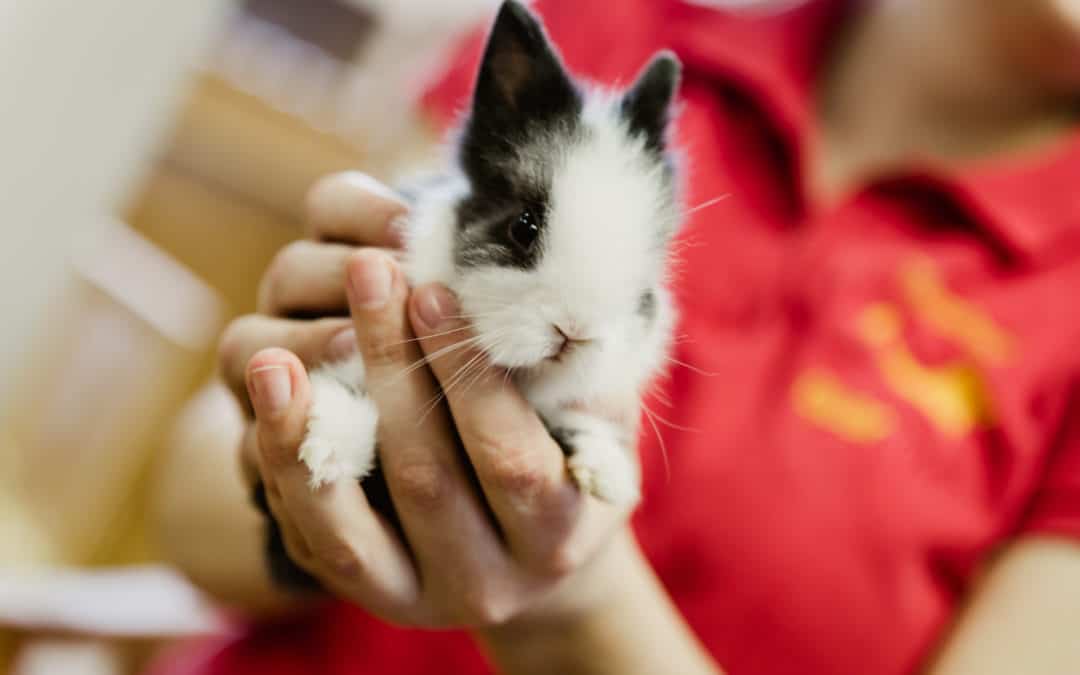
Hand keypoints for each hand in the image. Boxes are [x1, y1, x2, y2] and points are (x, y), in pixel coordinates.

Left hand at [220, 172, 635, 626]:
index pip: (509, 460)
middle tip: (368, 273)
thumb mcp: (599, 415)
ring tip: (273, 359)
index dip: (468, 378)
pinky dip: (282, 466)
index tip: (432, 289)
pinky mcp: (360, 590)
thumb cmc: (572, 453)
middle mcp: (486, 583)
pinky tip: (270, 397)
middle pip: (424, 480)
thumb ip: (576, 368)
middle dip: (391, 369)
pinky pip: (307, 535)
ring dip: (303, 438)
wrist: (532, 543)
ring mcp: (416, 596)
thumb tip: (539, 288)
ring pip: (345, 531)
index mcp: (557, 540)